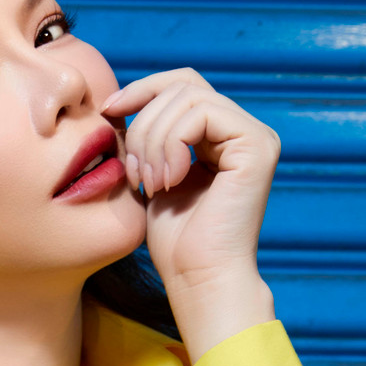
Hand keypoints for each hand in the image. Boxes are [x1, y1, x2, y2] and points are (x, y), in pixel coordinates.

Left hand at [101, 68, 277, 361]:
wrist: (198, 280)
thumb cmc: (175, 243)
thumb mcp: (151, 177)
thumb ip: (146, 138)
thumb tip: (118, 101)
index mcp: (220, 135)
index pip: (180, 85)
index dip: (142, 90)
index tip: (108, 112)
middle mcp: (243, 130)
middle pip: (182, 85)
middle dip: (143, 123)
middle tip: (134, 174)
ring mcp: (254, 136)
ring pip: (188, 97)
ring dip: (153, 139)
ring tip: (149, 183)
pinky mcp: (257, 146)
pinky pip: (202, 114)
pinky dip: (172, 144)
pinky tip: (168, 182)